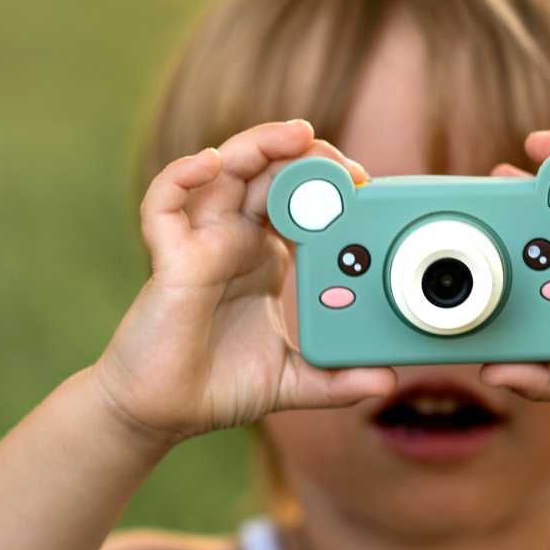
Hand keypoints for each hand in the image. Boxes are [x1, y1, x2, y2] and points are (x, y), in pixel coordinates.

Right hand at [92, 120, 397, 444]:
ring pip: (222, 172)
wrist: (164, 413)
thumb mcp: (293, 381)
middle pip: (264, 172)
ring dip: (257, 145)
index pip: (297, 199)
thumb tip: (386, 383)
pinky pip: (164, 203)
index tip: (363, 185)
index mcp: (264, 256)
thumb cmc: (218, 385)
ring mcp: (199, 243)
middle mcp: (232, 240)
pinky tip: (211, 163)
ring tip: (294, 135)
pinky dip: (183, 175)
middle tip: (338, 158)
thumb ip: (338, 380)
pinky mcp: (168, 259)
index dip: (327, 183)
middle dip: (301, 154)